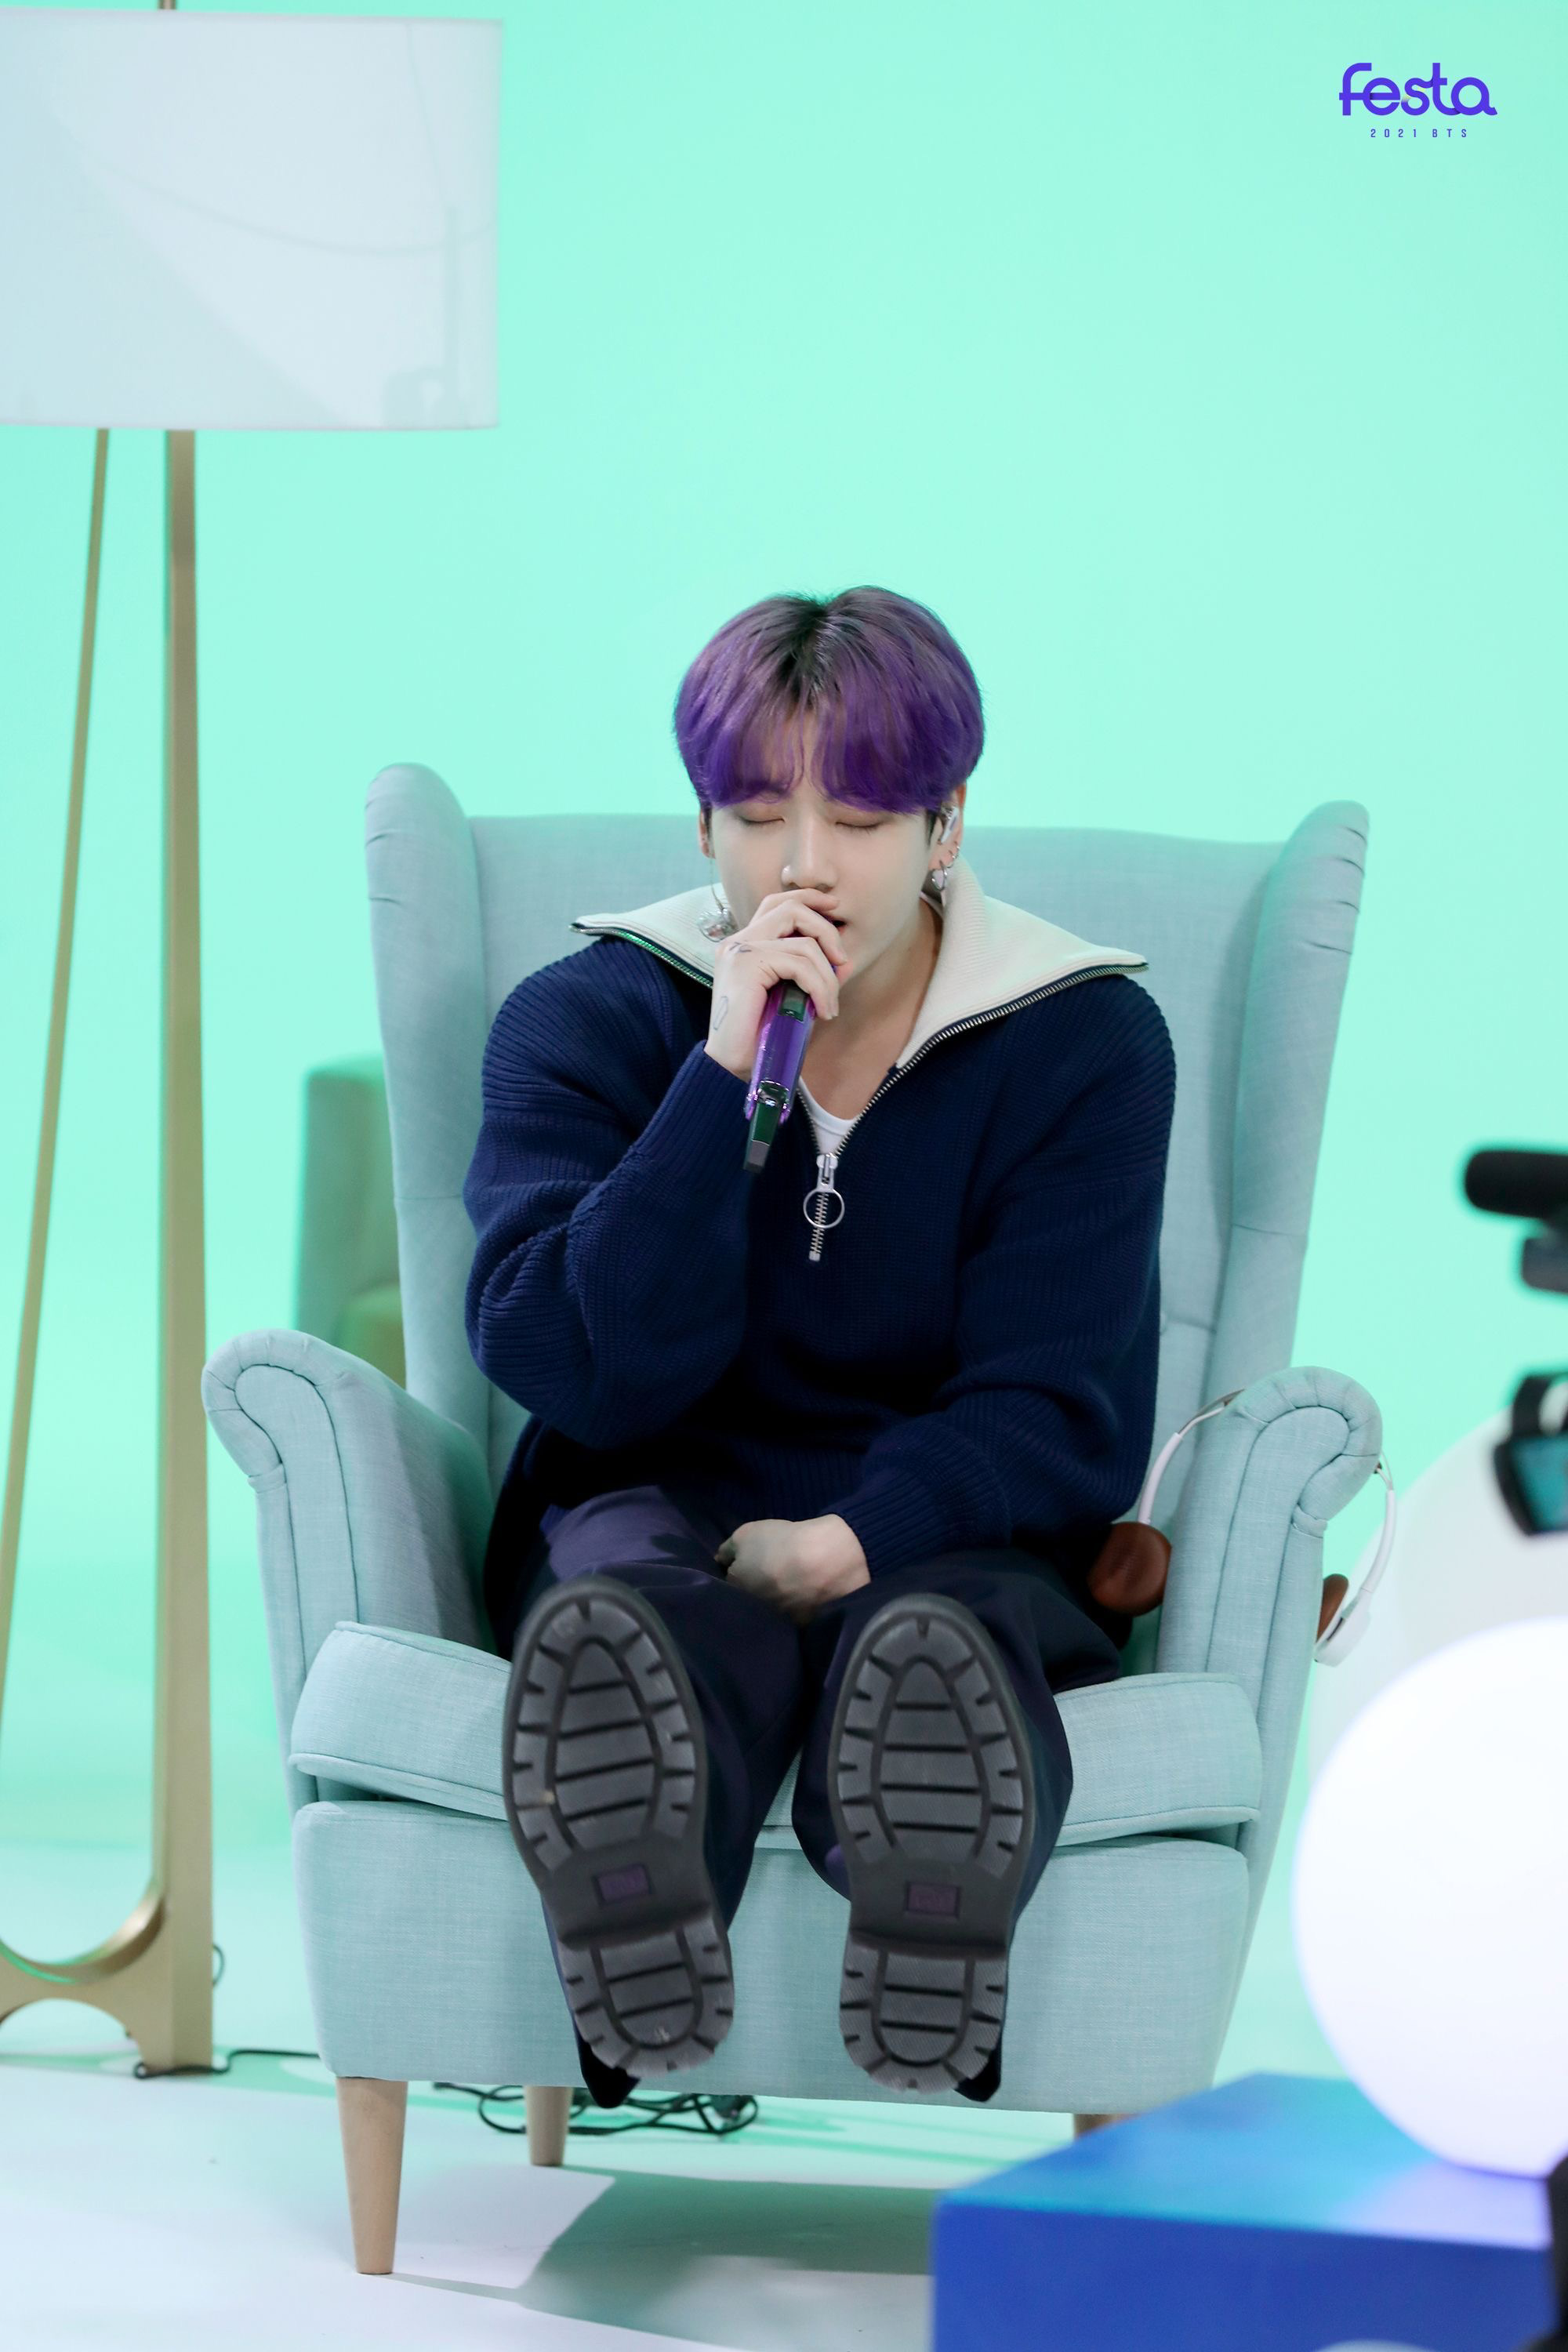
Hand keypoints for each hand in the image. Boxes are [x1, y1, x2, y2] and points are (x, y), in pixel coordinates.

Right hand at [704, 888, 853, 1080]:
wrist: (731, 1066)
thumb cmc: (761, 1037)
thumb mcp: (793, 999)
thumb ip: (812, 976)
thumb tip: (845, 961)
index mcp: (743, 945)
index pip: (777, 904)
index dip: (808, 899)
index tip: (835, 910)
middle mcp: (738, 942)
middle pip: (790, 908)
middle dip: (826, 930)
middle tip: (842, 962)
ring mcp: (740, 951)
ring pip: (803, 941)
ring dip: (827, 975)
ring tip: (830, 1004)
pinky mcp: (747, 965)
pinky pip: (800, 964)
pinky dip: (820, 987)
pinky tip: (823, 1011)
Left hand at [714, 1513, 869, 1623]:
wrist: (824, 1560)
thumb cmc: (780, 1543)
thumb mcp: (746, 1533)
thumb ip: (727, 1549)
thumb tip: (720, 1559)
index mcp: (736, 1588)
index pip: (729, 1583)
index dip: (738, 1572)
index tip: (748, 1563)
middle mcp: (752, 1610)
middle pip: (749, 1599)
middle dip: (754, 1589)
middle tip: (769, 1572)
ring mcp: (777, 1620)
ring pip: (770, 1610)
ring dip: (775, 1599)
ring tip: (789, 1582)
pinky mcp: (801, 1626)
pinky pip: (793, 1616)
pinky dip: (796, 1606)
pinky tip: (805, 1592)